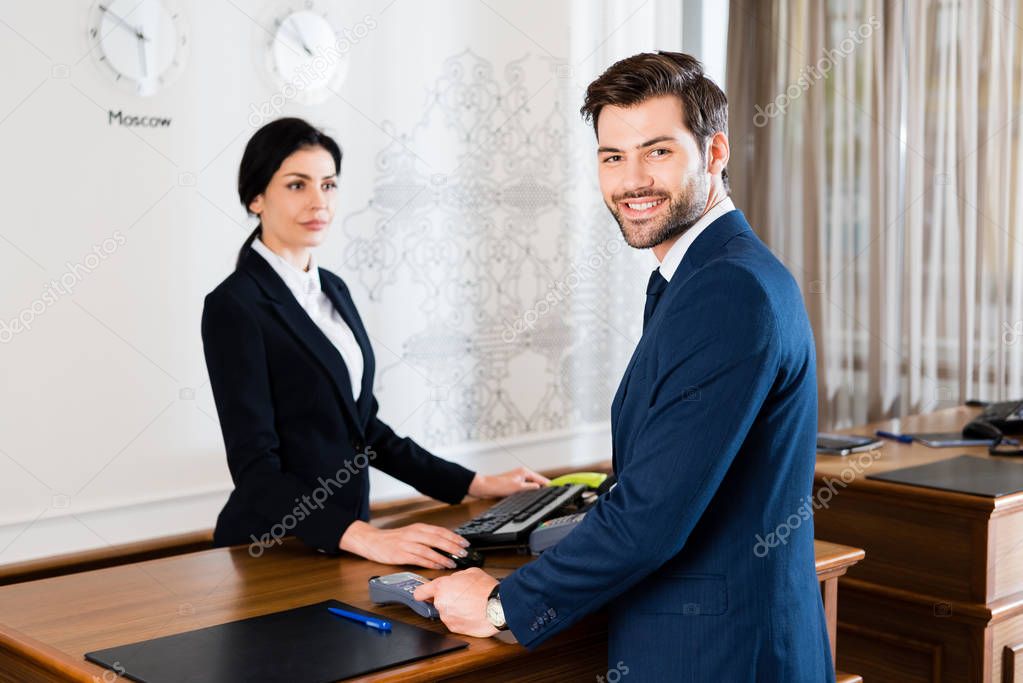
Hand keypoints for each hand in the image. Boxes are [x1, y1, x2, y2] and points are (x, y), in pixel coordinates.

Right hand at [338, 520, 468, 569]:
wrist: (372, 541)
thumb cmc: (394, 539)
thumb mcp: (412, 534)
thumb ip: (427, 537)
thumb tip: (446, 545)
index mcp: (418, 528)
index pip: (440, 531)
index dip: (454, 537)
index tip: (465, 544)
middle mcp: (414, 534)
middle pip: (437, 539)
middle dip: (452, 546)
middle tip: (463, 553)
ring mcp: (406, 544)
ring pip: (428, 549)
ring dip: (442, 556)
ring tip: (452, 563)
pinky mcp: (400, 554)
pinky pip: (418, 559)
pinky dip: (429, 562)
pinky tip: (437, 566)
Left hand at [413, 567, 498, 637]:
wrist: (497, 606)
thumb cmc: (486, 589)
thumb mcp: (470, 572)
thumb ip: (456, 577)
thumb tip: (453, 580)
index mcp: (441, 587)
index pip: (420, 592)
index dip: (421, 593)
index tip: (421, 595)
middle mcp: (441, 603)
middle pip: (437, 602)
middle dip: (447, 599)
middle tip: (462, 596)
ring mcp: (447, 617)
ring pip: (447, 613)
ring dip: (455, 610)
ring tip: (471, 605)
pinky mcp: (455, 629)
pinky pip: (454, 622)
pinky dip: (461, 619)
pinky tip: (472, 613)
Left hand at [467, 467, 549, 498]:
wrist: (486, 487)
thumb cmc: (499, 485)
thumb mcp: (518, 488)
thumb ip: (530, 488)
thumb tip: (539, 487)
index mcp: (524, 472)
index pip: (540, 478)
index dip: (548, 484)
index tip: (556, 488)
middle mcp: (522, 473)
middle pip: (537, 481)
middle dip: (543, 487)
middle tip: (551, 494)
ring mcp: (519, 478)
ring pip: (532, 484)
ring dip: (536, 489)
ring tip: (543, 494)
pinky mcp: (515, 484)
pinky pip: (526, 487)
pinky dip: (530, 490)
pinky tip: (531, 495)